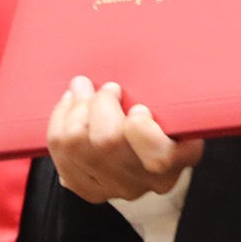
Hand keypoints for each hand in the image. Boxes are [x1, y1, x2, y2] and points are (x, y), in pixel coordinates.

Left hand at [45, 77, 202, 203]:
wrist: (153, 151)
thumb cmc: (168, 113)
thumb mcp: (179, 100)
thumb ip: (169, 88)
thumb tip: (148, 52)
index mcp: (180, 158)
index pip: (159, 157)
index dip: (141, 130)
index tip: (138, 108)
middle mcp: (147, 180)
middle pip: (108, 143)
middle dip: (100, 104)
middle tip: (107, 88)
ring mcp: (114, 188)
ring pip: (77, 146)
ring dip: (75, 109)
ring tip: (83, 89)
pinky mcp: (88, 188)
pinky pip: (61, 154)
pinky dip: (60, 123)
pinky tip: (70, 106)